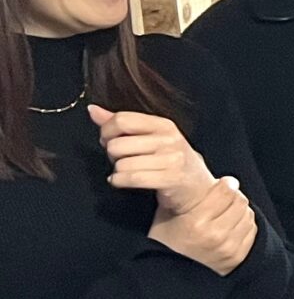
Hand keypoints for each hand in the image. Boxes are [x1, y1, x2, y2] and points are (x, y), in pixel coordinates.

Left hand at [91, 106, 216, 212]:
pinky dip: (119, 181)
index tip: (109, 140)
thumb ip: (122, 123)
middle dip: (112, 155)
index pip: (122, 120)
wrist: (195, 188)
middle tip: (121, 159)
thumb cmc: (168, 160)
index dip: (106, 132)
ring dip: (117, 171)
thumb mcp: (150, 137)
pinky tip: (121, 181)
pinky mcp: (171, 179)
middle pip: (117, 144)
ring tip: (126, 171)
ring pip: (122, 164)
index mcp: (164, 124)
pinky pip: (132, 179)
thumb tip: (93, 110)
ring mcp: (172, 160)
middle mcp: (169, 139)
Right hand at [148, 175, 258, 276]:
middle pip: (239, 201)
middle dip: (233, 196)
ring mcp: (228, 247)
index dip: (226, 184)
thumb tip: (191, 168)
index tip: (225, 181)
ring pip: (247, 215)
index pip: (224, 192)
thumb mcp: (165, 216)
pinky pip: (251, 230)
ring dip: (240, 210)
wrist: (172, 278)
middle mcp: (215, 235)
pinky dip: (244, 224)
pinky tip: (231, 225)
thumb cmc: (166, 242)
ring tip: (227, 212)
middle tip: (226, 196)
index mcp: (195, 223)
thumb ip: (179, 195)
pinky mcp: (238, 257)